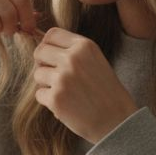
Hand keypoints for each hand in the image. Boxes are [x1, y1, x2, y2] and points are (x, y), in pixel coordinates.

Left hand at [32, 28, 139, 143]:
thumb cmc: (106, 92)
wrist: (117, 121)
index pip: (52, 34)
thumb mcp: (96, 61)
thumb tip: (43, 46)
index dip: (48, 45)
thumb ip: (74, 52)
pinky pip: (39, 94)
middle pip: (40, 51)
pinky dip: (48, 101)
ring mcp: (62, 78)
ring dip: (46, 83)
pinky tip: (65, 105)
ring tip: (64, 92)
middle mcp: (72, 58)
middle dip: (43, 64)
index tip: (52, 57)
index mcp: (84, 46)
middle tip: (54, 76)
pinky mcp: (55, 98)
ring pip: (37, 74)